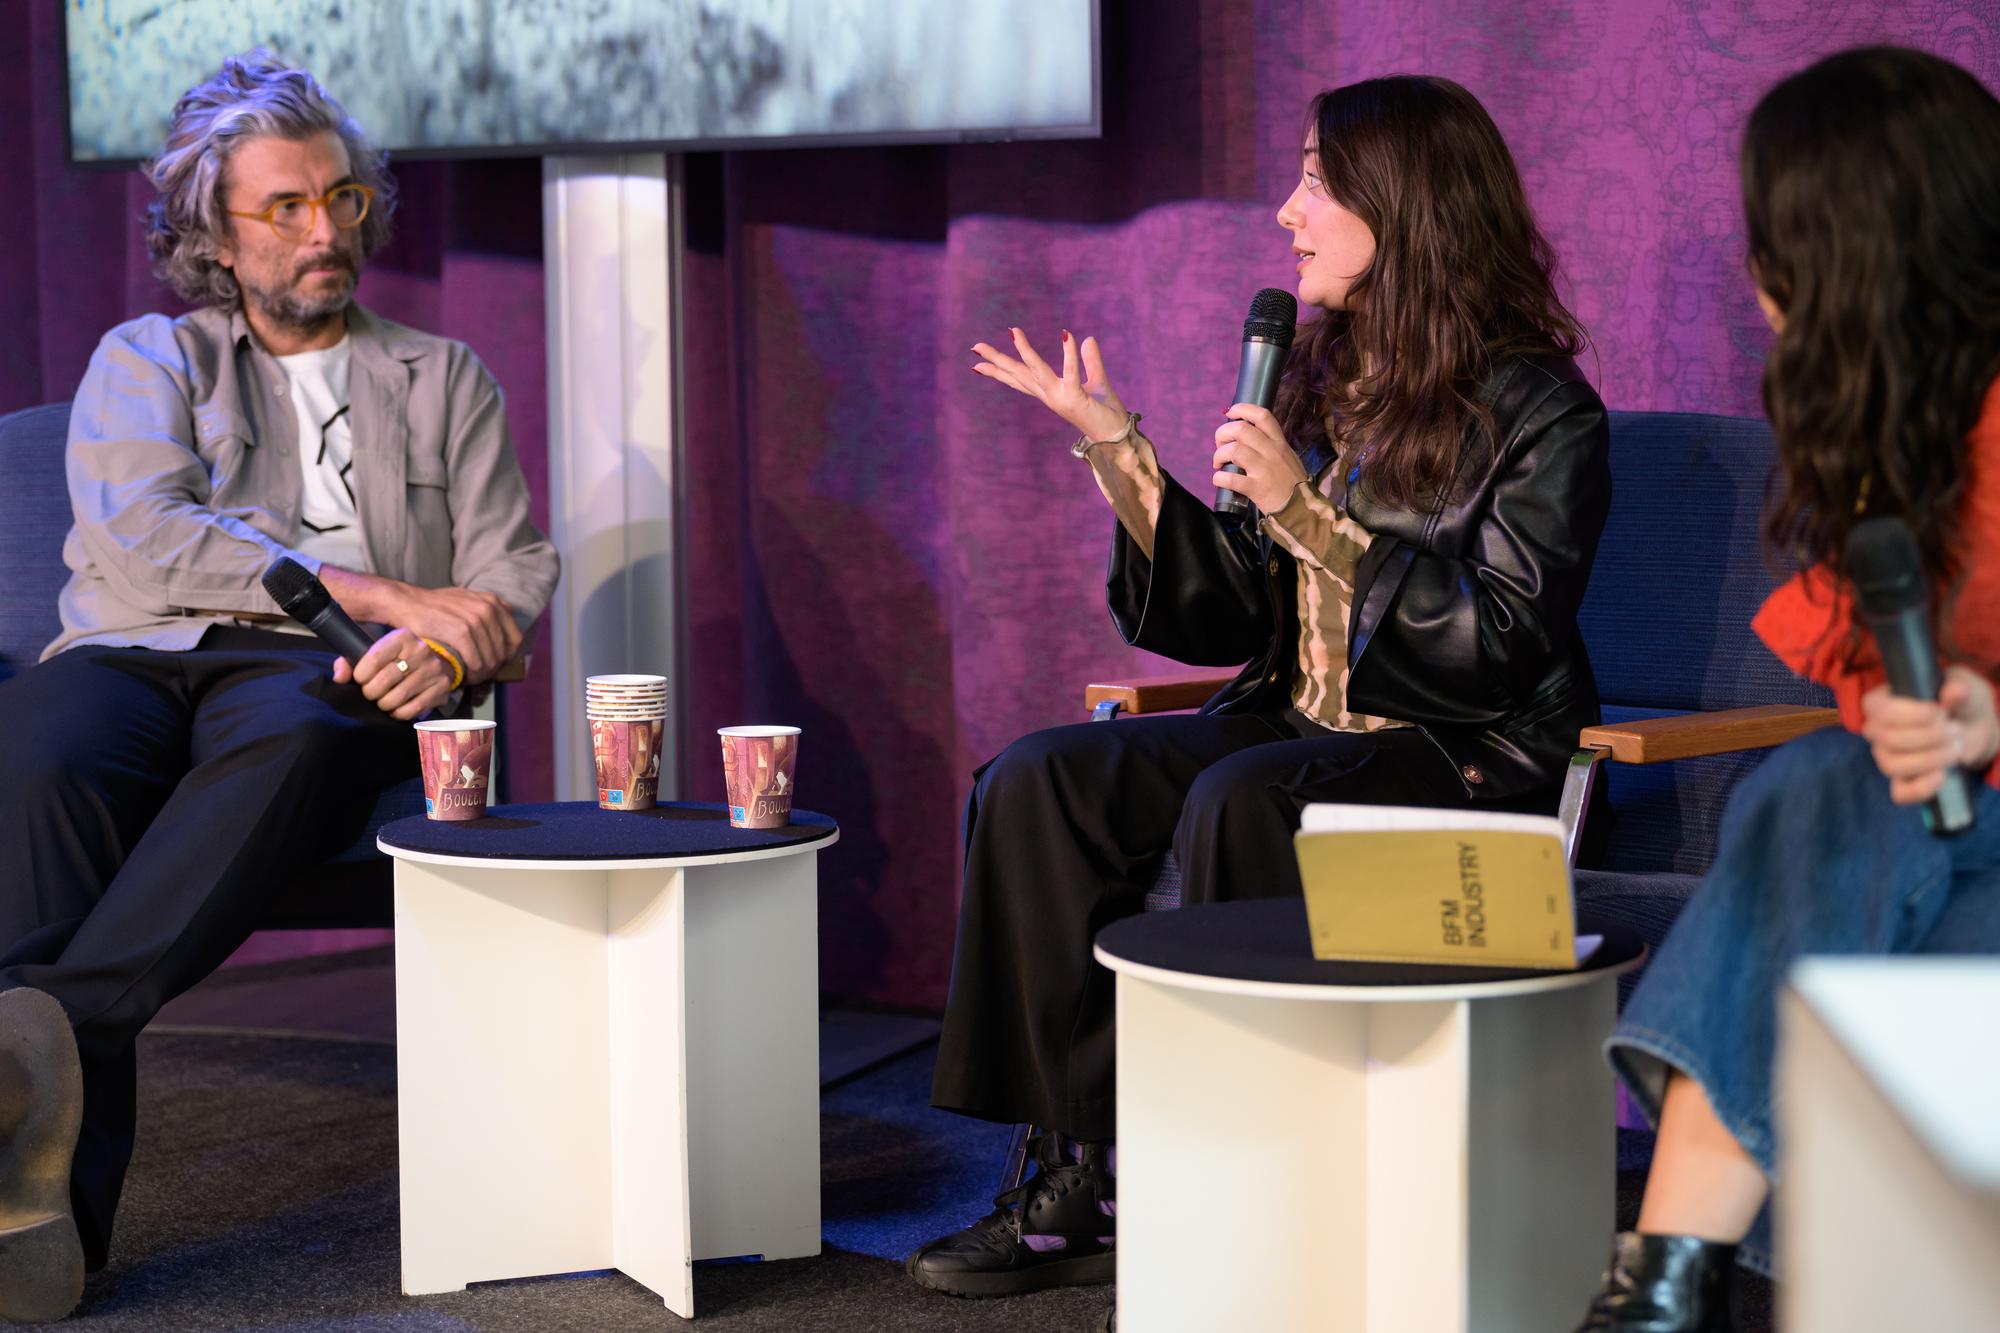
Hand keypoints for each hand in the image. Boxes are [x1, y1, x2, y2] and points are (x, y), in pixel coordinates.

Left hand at [333, 628, 456, 719]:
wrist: (435, 662)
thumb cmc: (397, 659)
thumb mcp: (376, 652)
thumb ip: (351, 661)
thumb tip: (339, 676)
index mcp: (402, 637)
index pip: (373, 659)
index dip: (360, 675)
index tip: (360, 680)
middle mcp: (421, 651)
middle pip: (385, 680)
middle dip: (371, 692)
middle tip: (370, 693)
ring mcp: (433, 670)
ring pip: (398, 697)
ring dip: (384, 704)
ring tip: (382, 701)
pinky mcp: (441, 688)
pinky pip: (413, 708)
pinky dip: (399, 713)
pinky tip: (396, 709)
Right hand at [388, 584, 521, 682]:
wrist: (406, 603)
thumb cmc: (434, 607)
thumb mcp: (467, 601)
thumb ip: (486, 613)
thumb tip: (501, 635)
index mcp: (493, 602)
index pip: (515, 638)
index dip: (508, 656)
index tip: (495, 664)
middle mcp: (488, 609)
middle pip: (503, 652)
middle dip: (493, 668)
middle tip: (479, 675)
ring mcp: (476, 620)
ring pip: (491, 660)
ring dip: (482, 674)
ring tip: (470, 677)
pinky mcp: (461, 632)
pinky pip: (476, 662)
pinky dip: (472, 674)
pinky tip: (463, 676)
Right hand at [971, 327, 1129, 442]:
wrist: (1117, 437)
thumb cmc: (1106, 413)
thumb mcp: (1097, 382)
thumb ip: (1091, 361)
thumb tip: (1087, 338)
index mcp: (1050, 393)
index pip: (1020, 380)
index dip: (999, 371)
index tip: (977, 363)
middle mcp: (1050, 396)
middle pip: (1019, 375)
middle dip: (997, 361)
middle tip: (975, 346)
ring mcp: (1060, 398)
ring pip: (1037, 371)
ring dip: (1025, 351)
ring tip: (1013, 331)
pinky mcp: (1075, 399)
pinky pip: (1071, 373)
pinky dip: (1069, 353)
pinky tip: (1066, 334)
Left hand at [1212, 403, 1308, 512]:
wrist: (1301, 510)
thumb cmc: (1292, 483)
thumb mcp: (1287, 456)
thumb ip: (1270, 444)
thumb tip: (1245, 434)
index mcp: (1279, 443)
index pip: (1262, 416)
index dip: (1242, 409)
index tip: (1230, 413)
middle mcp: (1272, 452)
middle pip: (1241, 429)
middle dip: (1223, 434)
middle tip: (1220, 446)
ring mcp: (1264, 470)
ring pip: (1234, 450)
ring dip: (1219, 455)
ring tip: (1218, 464)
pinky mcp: (1257, 489)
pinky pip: (1231, 478)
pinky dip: (1219, 478)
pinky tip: (1220, 479)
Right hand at [1860, 666, 1999, 803]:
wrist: (1970, 728)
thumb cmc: (1959, 703)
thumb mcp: (1963, 690)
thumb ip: (1959, 689)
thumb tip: (1955, 691)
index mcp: (1881, 703)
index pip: (1878, 710)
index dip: (1910, 714)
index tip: (1940, 711)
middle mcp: (1877, 731)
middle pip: (1888, 739)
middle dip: (1930, 736)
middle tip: (1955, 729)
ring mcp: (1887, 758)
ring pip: (1893, 765)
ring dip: (1930, 759)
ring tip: (1955, 748)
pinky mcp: (1902, 781)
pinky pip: (1900, 793)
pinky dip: (1923, 787)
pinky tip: (1942, 774)